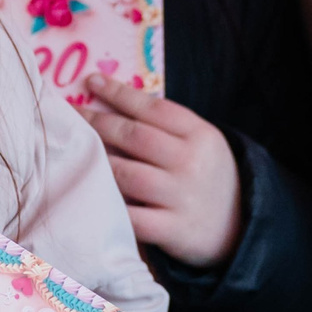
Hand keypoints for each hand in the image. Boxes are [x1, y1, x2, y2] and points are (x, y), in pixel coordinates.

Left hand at [77, 76, 243, 269]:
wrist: (241, 227)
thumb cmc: (207, 178)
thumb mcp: (201, 145)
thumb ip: (167, 127)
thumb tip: (112, 102)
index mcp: (201, 135)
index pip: (154, 107)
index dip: (119, 93)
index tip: (92, 81)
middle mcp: (192, 163)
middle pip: (134, 137)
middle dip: (97, 123)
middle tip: (71, 114)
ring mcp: (182, 197)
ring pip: (126, 174)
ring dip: (97, 162)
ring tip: (75, 152)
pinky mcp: (173, 230)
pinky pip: (131, 216)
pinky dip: (109, 204)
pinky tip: (90, 192)